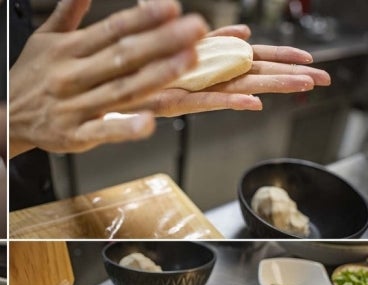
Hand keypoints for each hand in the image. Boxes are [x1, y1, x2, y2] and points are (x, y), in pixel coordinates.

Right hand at [9, 0, 207, 156]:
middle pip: (122, 57)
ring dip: (157, 76)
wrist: (5, 119)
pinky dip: (124, 128)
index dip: (142, 18)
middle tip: (194, 29)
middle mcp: (72, 77)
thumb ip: (69, 9)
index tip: (171, 8)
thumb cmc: (30, 78)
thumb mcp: (44, 38)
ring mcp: (74, 107)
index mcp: (68, 50)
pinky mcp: (75, 136)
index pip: (110, 30)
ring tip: (188, 62)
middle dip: (161, 42)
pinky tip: (147, 123)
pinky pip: (102, 131)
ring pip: (120, 91)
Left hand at [125, 24, 330, 116]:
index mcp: (214, 63)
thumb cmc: (146, 66)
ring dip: (271, 87)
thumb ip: (216, 40)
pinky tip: (253, 102)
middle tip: (321, 79)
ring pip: (241, 88)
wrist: (113, 84)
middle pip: (256, 75)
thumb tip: (245, 33)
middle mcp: (210, 78)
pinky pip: (209, 102)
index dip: (283, 59)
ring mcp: (198, 89)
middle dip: (289, 76)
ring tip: (302, 86)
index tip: (309, 61)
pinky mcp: (180, 101)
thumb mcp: (185, 44)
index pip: (256, 59)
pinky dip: (231, 101)